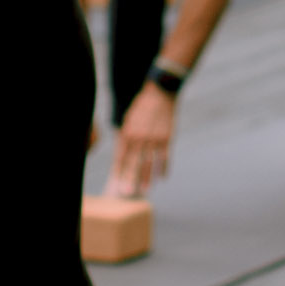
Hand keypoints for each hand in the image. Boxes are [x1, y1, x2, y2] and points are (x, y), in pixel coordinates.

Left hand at [111, 81, 176, 195]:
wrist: (160, 92)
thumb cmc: (142, 106)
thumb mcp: (129, 118)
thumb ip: (125, 136)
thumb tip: (121, 155)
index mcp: (128, 133)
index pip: (121, 156)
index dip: (119, 171)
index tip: (117, 183)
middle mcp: (140, 137)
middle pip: (134, 163)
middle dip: (130, 179)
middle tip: (127, 193)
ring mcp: (154, 139)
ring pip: (150, 163)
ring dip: (147, 178)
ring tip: (145, 190)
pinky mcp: (167, 138)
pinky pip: (165, 157)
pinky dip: (164, 168)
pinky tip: (163, 177)